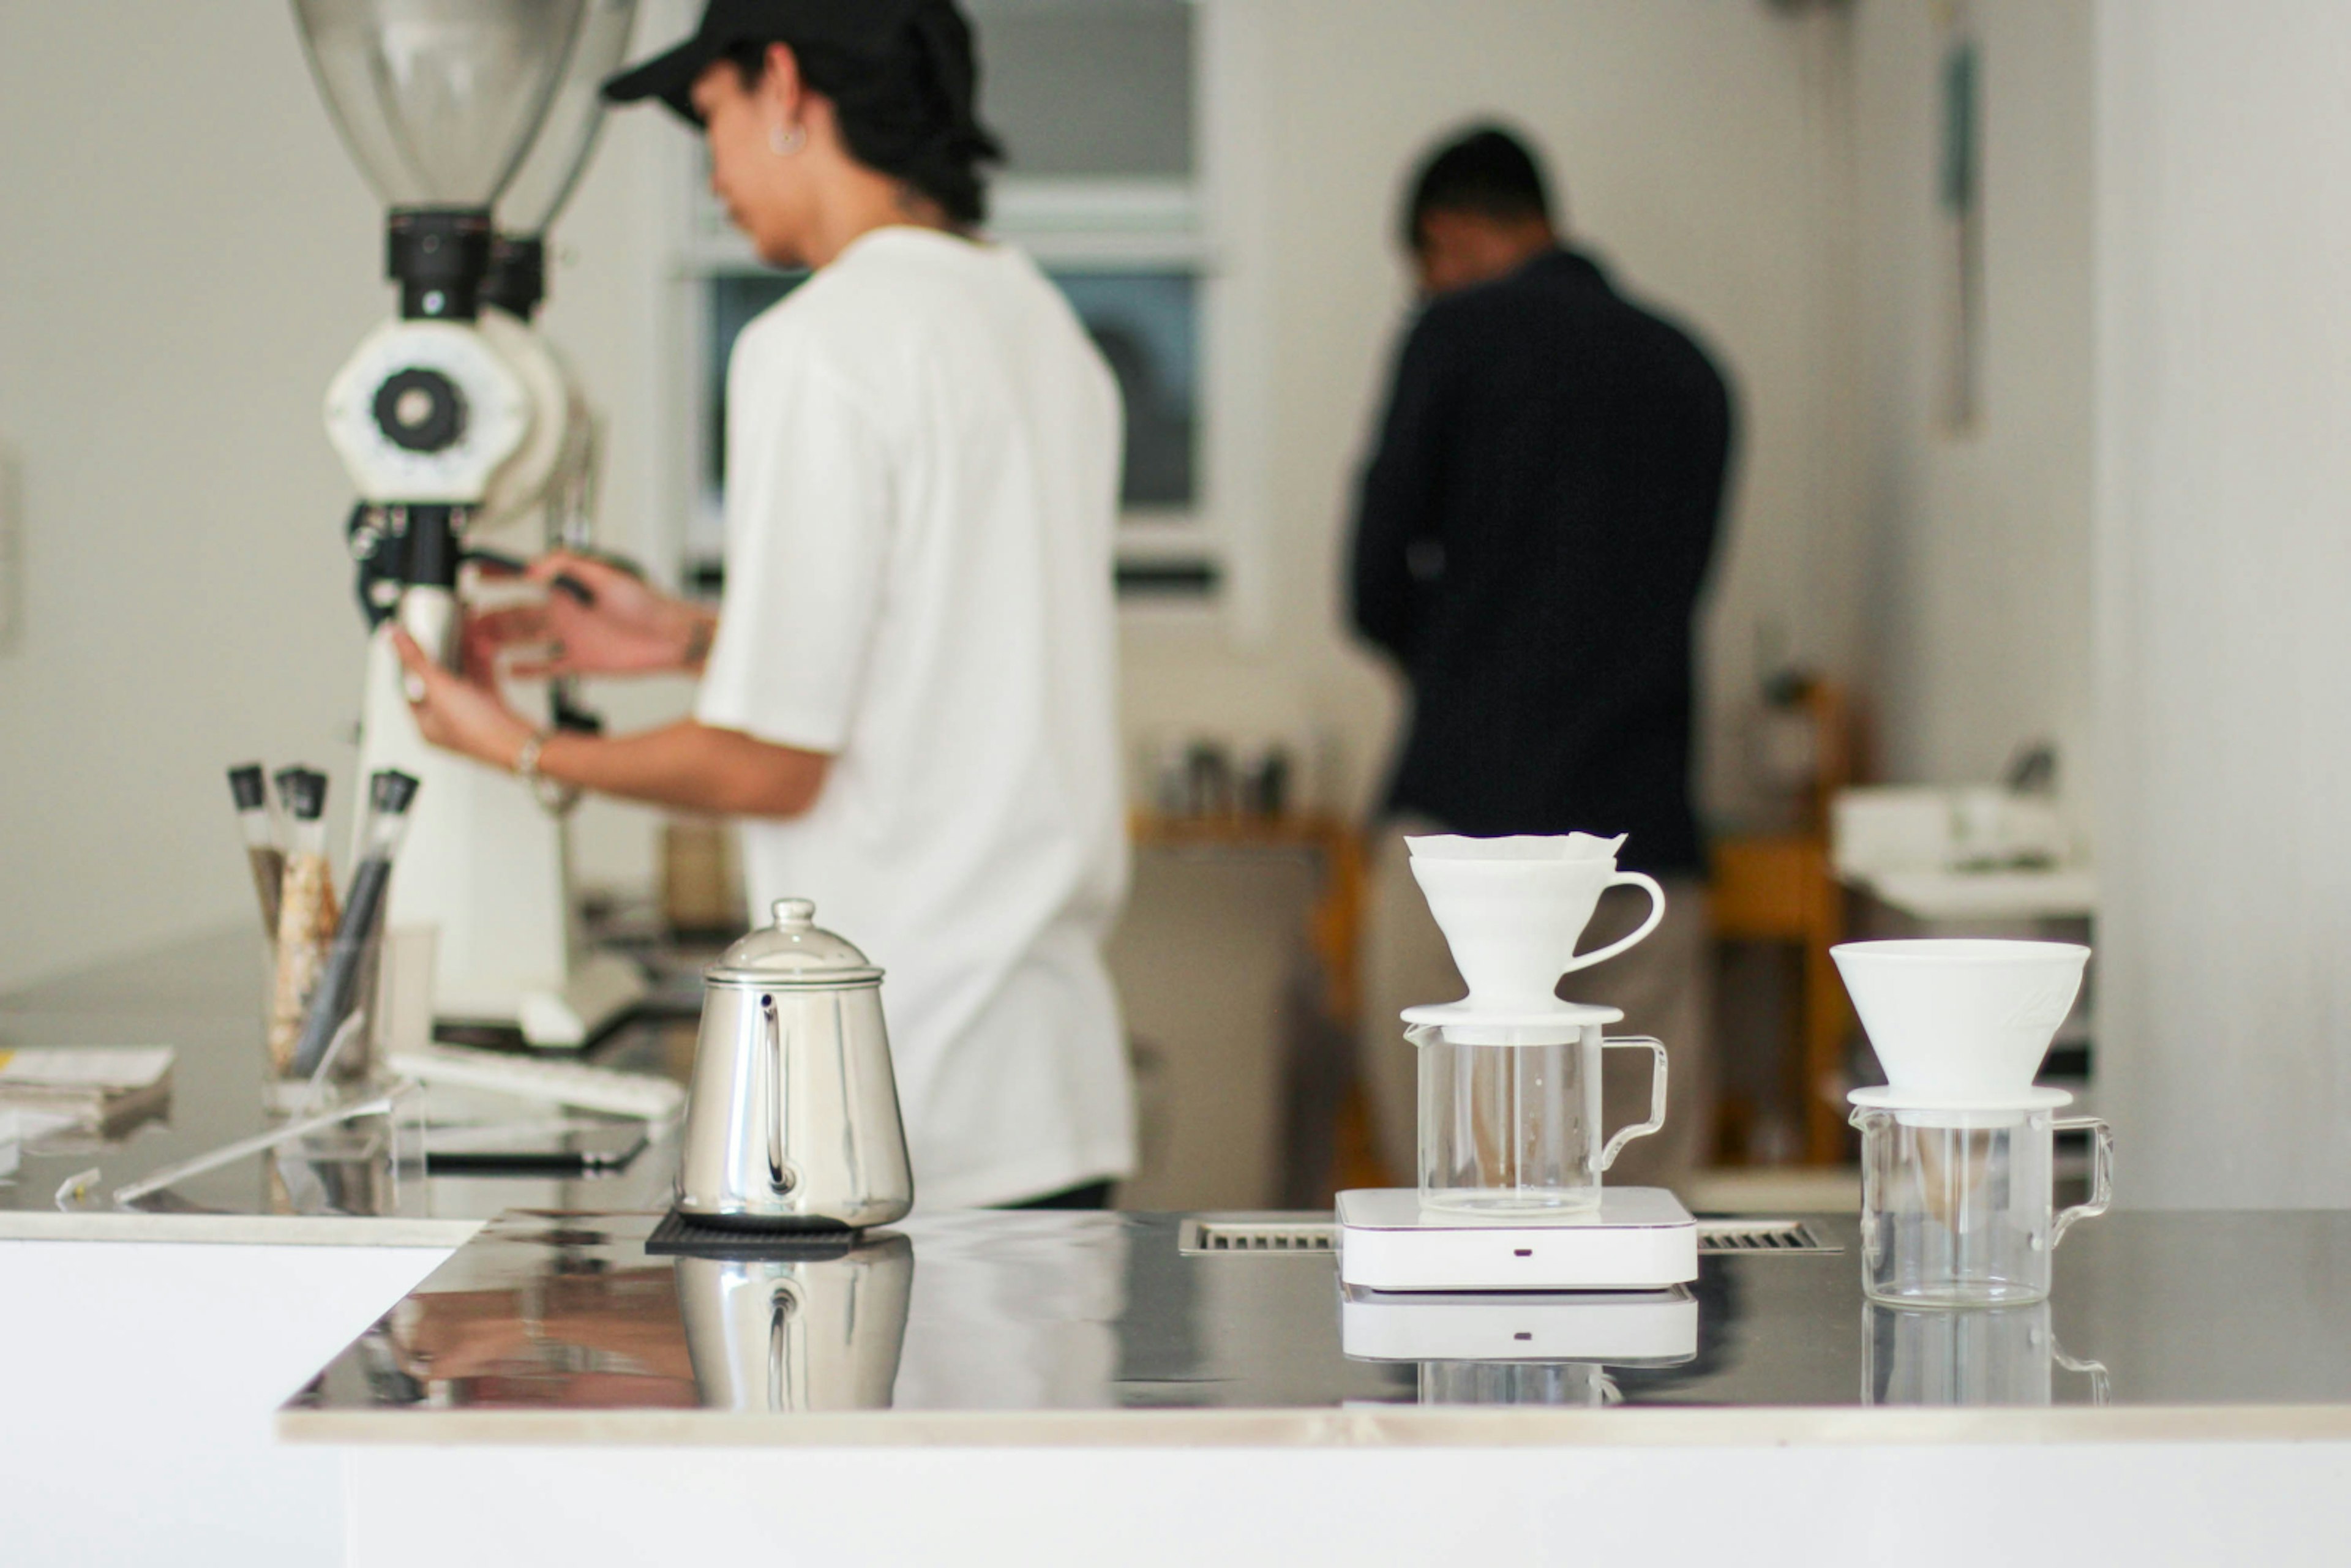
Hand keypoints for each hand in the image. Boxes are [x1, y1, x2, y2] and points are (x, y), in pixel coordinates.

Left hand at [391, 629, 535, 769]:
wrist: (520, 742)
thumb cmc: (479, 731)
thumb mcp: (439, 688)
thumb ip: (416, 660)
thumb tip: (394, 637)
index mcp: (426, 725)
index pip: (409, 691)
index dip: (409, 666)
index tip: (411, 644)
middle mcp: (447, 722)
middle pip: (436, 684)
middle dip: (440, 658)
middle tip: (439, 637)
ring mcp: (471, 716)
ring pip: (462, 681)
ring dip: (462, 659)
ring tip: (462, 638)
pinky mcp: (492, 710)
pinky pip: (483, 682)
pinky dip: (482, 666)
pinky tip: (484, 649)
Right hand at [465, 550, 711, 679]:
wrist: (673, 638)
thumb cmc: (649, 604)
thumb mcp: (608, 576)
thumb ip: (571, 565)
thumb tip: (535, 566)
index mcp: (569, 589)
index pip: (525, 579)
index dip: (498, 577)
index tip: (473, 575)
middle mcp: (566, 612)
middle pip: (518, 614)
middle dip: (490, 617)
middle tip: (465, 624)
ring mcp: (572, 637)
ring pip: (526, 639)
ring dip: (501, 642)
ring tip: (477, 648)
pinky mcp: (581, 661)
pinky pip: (548, 665)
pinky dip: (529, 668)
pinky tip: (509, 669)